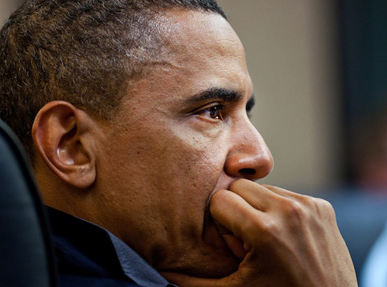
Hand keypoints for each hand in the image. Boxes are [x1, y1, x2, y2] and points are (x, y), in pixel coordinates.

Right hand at [162, 179, 356, 286]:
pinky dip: (278, 211)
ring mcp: (309, 207)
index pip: (219, 200)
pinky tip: (282, 237)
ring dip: (255, 208)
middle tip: (243, 240)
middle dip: (233, 210)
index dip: (217, 222)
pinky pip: (286, 195)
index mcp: (264, 231)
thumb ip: (190, 280)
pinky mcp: (323, 207)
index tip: (229, 243)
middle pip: (238, 188)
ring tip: (263, 240)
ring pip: (261, 188)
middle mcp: (288, 212)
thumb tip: (158, 268)